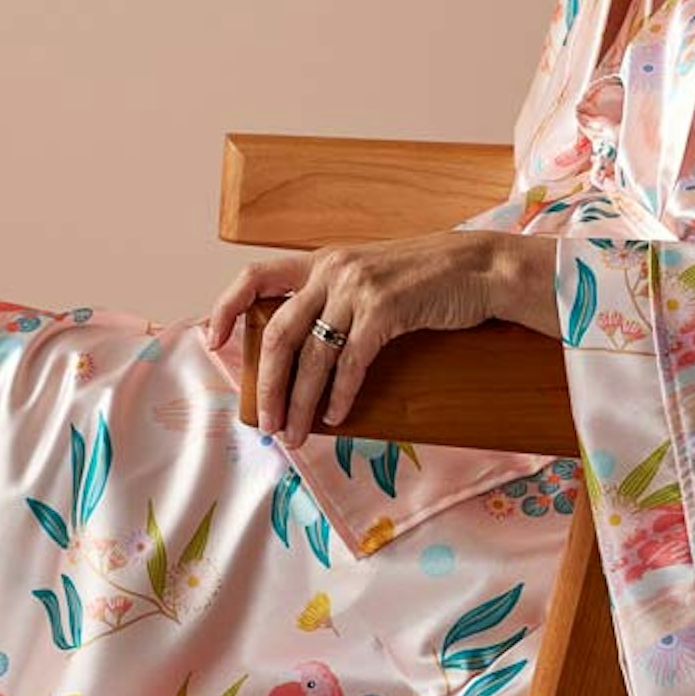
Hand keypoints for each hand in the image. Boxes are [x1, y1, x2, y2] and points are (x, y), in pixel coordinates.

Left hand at [237, 230, 527, 448]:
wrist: (481, 269)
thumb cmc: (430, 283)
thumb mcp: (373, 279)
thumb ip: (338, 301)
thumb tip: (309, 356)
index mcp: (323, 261)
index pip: (255, 276)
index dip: (226, 308)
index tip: (213, 341)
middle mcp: (332, 269)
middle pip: (280, 334)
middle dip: (268, 386)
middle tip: (268, 424)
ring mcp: (358, 288)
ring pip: (312, 356)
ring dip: (300, 403)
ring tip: (296, 434)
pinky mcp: (385, 309)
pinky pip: (351, 362)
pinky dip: (339, 395)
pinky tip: (335, 417)